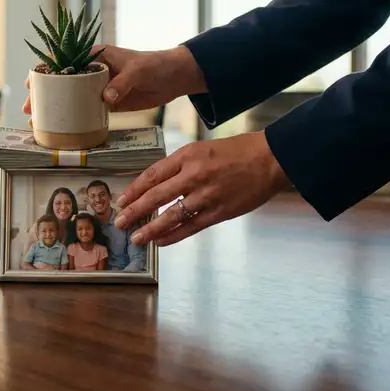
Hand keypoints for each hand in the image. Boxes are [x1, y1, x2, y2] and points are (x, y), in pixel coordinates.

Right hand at [23, 44, 206, 116]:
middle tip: (30, 110)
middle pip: (61, 82)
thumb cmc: (154, 65)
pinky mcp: (107, 103)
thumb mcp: (138, 71)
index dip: (45, 71)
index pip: (64, 60)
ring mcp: (98, 88)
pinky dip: (74, 120)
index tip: (33, 82)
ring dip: (55, 110)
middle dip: (43, 95)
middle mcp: (92, 71)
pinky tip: (63, 131)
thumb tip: (105, 98)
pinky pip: (86, 111)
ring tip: (38, 124)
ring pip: (70, 98)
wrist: (173, 78)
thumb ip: (121, 83)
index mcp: (95, 55)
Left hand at [113, 131, 290, 246]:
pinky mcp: (220, 211)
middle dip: (135, 211)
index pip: (153, 174)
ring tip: (136, 238)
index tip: (122, 200)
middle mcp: (194, 174)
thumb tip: (157, 185)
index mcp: (188, 155)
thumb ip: (181, 165)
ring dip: (151, 228)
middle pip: (156, 196)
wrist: (269, 159)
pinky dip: (174, 235)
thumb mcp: (203, 148)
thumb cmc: (237, 151)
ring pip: (171, 215)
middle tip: (120, 222)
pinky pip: (191, 226)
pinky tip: (161, 242)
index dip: (134, 190)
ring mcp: (207, 195)